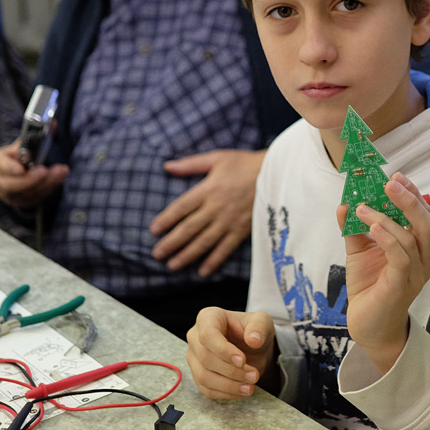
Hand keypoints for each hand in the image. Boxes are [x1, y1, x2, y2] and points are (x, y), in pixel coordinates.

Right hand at [0, 139, 68, 208]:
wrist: (16, 170)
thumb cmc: (17, 155)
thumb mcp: (22, 144)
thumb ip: (36, 135)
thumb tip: (52, 123)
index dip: (9, 168)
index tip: (21, 168)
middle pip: (11, 185)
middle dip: (30, 179)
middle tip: (45, 170)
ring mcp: (8, 195)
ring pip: (26, 194)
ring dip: (46, 183)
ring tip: (61, 171)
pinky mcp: (21, 202)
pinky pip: (35, 198)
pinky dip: (49, 188)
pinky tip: (59, 177)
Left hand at [151, 149, 265, 276]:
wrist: (276, 174)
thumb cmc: (245, 164)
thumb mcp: (217, 158)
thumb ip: (191, 164)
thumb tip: (167, 166)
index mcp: (209, 188)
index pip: (182, 207)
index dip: (166, 219)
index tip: (154, 230)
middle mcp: (217, 207)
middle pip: (190, 228)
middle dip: (171, 242)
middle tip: (156, 254)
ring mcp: (230, 221)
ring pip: (204, 241)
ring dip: (187, 254)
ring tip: (172, 265)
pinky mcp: (242, 230)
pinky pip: (226, 248)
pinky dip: (214, 260)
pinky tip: (203, 271)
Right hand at [186, 307, 277, 399]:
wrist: (252, 348)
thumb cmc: (254, 330)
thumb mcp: (262, 322)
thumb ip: (259, 327)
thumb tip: (253, 340)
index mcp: (208, 317)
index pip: (207, 335)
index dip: (223, 351)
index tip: (242, 360)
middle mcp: (195, 336)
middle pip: (206, 358)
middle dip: (231, 371)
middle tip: (254, 376)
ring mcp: (194, 357)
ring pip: (204, 376)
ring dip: (229, 385)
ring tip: (250, 387)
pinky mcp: (198, 375)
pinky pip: (207, 389)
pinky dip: (226, 394)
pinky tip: (242, 391)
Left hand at [336, 171, 429, 374]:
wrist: (366, 325)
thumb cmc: (369, 286)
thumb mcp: (359, 251)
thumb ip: (354, 227)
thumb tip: (345, 202)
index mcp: (418, 248)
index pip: (423, 215)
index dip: (412, 194)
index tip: (396, 176)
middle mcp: (423, 259)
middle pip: (427, 223)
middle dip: (409, 199)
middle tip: (389, 182)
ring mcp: (415, 274)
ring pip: (411, 238)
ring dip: (386, 217)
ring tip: (363, 207)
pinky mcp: (401, 285)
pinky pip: (400, 257)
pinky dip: (387, 238)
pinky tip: (372, 226)